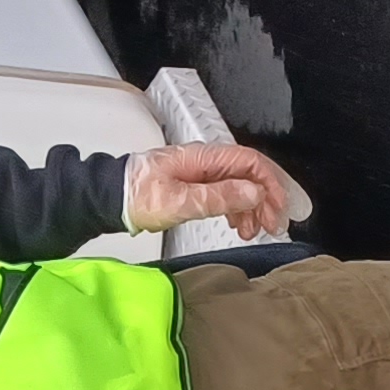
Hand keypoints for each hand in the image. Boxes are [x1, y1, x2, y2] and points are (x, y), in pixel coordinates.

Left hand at [123, 141, 311, 238]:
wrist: (109, 198)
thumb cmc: (137, 196)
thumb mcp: (181, 201)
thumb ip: (219, 197)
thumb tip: (253, 193)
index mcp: (204, 158)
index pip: (251, 163)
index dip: (271, 184)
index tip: (280, 208)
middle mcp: (206, 162)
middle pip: (249, 174)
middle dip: (266, 199)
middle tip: (273, 224)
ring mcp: (200, 173)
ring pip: (239, 185)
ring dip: (252, 207)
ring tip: (253, 231)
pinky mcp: (194, 186)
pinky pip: (225, 193)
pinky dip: (236, 209)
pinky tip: (238, 225)